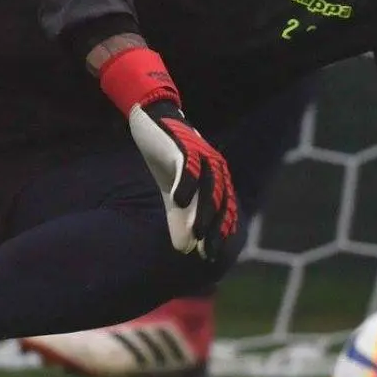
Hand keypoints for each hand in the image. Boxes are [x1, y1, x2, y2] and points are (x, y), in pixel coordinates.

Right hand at [97, 46, 236, 260]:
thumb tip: (184, 249)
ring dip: (202, 211)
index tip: (211, 256)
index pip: (224, 209)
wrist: (152, 120)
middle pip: (219, 201)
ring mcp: (201, 155)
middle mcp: (214, 167)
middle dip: (214, 228)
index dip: (219, 232)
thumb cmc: (166, 157)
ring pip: (207, 187)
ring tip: (195, 234)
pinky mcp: (184, 146)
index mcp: (215, 178)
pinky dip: (186, 184)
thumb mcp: (172, 192)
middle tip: (206, 251)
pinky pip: (189, 166)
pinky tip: (178, 201)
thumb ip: (178, 217)